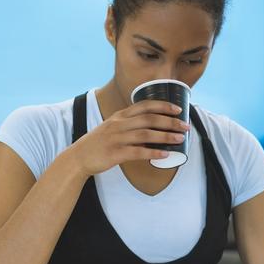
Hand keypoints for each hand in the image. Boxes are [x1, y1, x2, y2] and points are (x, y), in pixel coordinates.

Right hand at [71, 100, 188, 174]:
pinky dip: (153, 153)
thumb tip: (152, 125)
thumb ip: (130, 123)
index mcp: (120, 116)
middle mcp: (119, 124)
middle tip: (185, 126)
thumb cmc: (99, 143)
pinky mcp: (115, 153)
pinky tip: (165, 154)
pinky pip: (138, 152)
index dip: (163, 106)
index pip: (145, 105)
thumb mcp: (113, 127)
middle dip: (170, 122)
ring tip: (179, 139)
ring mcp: (116, 138)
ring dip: (165, 136)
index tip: (178, 109)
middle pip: (149, 119)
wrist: (78, 157)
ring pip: (146, 134)